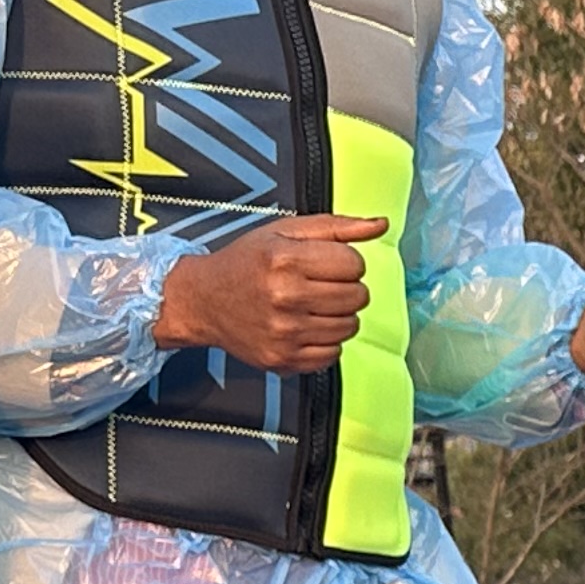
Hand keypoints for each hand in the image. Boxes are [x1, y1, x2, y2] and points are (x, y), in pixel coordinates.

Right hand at [155, 213, 383, 374]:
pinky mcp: (285, 359)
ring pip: (351, 326)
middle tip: (318, 285)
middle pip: (358, 297)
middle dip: (345, 288)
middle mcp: (285, 297)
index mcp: (284, 260)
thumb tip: (380, 224)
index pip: (355, 264)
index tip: (325, 263)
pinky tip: (304, 326)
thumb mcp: (283, 233)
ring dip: (338, 315)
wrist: (204, 300)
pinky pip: (335, 353)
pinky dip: (326, 340)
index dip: (345, 262)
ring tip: (310, 305)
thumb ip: (336, 227)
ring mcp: (285, 332)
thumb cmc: (246, 263)